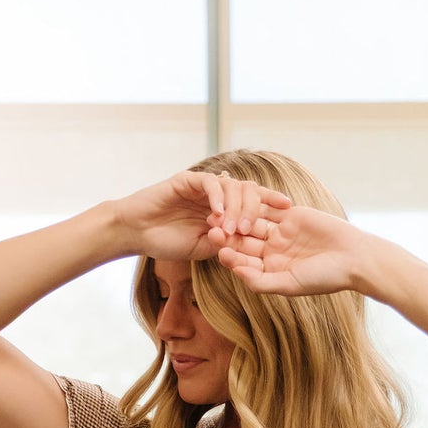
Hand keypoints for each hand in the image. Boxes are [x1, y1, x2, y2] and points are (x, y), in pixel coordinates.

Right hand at [112, 169, 290, 262]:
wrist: (137, 233)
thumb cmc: (168, 241)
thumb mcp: (204, 248)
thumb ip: (227, 242)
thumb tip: (252, 245)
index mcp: (223, 208)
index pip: (253, 201)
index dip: (272, 202)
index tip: (289, 209)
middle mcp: (216, 194)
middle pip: (247, 191)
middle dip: (255, 209)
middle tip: (253, 230)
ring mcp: (202, 185)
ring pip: (232, 186)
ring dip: (236, 209)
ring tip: (233, 229)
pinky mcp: (187, 180)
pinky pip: (210, 184)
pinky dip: (217, 198)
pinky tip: (219, 214)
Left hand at [210, 205, 375, 297]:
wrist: (352, 257)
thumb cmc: (323, 277)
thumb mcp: (290, 284)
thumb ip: (262, 282)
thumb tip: (237, 275)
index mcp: (270, 271)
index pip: (245, 263)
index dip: (231, 256)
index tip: (217, 249)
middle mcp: (272, 252)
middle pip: (245, 241)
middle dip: (229, 234)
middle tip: (211, 226)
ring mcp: (280, 232)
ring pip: (254, 222)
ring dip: (238, 216)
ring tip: (224, 210)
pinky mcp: (290, 215)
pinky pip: (269, 207)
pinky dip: (257, 202)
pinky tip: (242, 196)